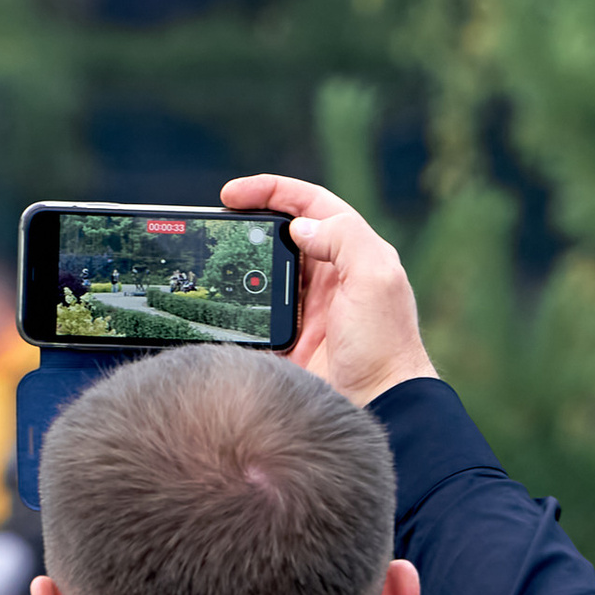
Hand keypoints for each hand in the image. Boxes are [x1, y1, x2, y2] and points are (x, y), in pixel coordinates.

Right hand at [222, 174, 435, 404]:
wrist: (379, 404)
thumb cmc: (385, 343)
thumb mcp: (377, 279)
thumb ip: (345, 240)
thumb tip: (300, 226)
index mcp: (351, 252)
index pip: (308, 205)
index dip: (271, 190)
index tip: (231, 194)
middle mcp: (327, 274)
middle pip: (279, 232)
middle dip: (246, 220)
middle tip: (213, 222)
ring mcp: (304, 306)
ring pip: (261, 268)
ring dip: (236, 260)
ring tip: (209, 257)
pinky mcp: (286, 335)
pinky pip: (252, 309)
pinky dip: (232, 299)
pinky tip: (215, 296)